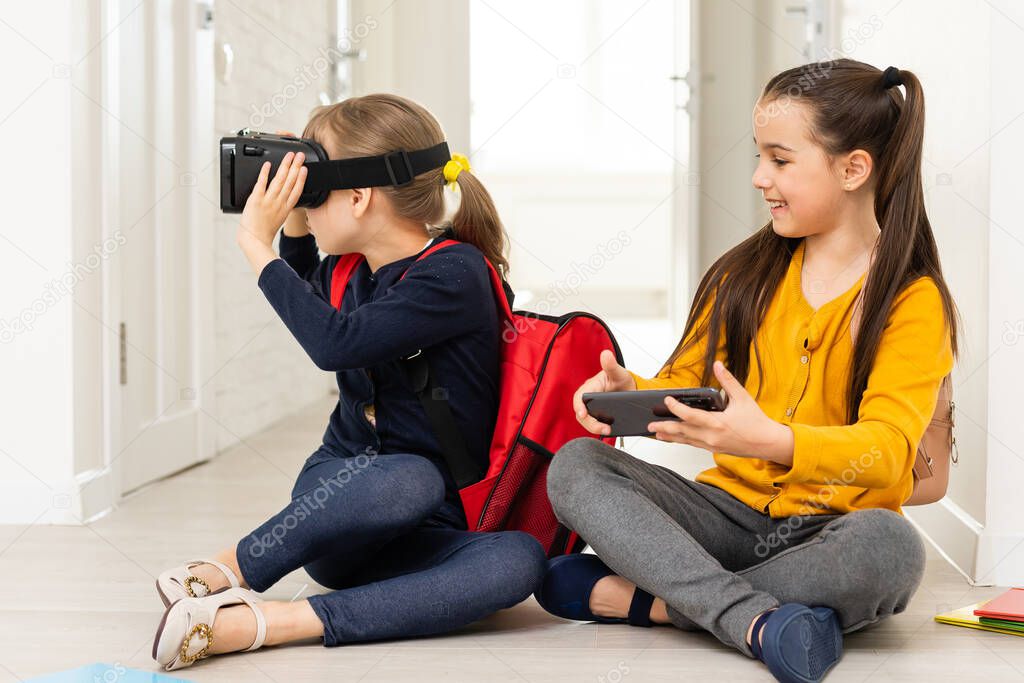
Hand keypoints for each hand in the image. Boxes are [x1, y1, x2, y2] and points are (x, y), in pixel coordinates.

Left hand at [236, 151, 306, 248]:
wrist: (254, 239)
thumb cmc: (265, 232)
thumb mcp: (279, 219)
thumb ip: (282, 207)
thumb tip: (284, 198)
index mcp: (286, 208)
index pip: (297, 190)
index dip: (302, 178)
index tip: (305, 169)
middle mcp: (279, 202)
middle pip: (290, 181)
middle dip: (296, 167)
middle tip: (300, 156)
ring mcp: (268, 200)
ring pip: (279, 180)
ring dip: (285, 166)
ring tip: (289, 156)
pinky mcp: (256, 199)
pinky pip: (262, 183)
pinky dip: (265, 173)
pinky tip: (268, 165)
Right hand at [573, 349, 636, 435]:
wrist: (629, 389)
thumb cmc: (621, 378)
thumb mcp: (619, 372)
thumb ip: (612, 365)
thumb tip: (605, 354)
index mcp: (591, 386)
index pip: (580, 397)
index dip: (579, 406)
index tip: (583, 414)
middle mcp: (588, 398)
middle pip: (582, 413)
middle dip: (590, 423)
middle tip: (605, 429)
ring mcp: (592, 408)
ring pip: (586, 421)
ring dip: (595, 428)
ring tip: (608, 431)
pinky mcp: (597, 416)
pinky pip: (594, 424)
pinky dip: (599, 429)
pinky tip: (610, 431)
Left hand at [647, 360, 793, 462]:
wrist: (767, 443)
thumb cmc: (756, 422)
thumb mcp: (742, 398)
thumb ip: (728, 381)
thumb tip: (718, 365)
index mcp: (717, 423)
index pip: (690, 416)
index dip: (676, 408)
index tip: (667, 400)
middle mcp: (711, 436)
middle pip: (682, 431)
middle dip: (665, 427)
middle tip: (650, 424)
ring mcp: (711, 445)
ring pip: (685, 440)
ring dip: (670, 436)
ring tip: (656, 433)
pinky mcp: (713, 449)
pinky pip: (693, 444)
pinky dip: (681, 440)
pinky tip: (674, 438)